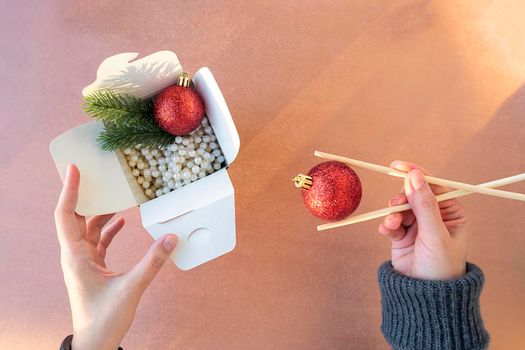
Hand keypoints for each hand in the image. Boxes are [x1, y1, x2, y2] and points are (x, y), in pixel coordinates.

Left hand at [54, 164, 177, 349]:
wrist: (95, 343)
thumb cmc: (104, 320)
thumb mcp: (131, 289)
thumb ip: (152, 263)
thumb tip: (171, 239)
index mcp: (75, 256)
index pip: (66, 215)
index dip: (69, 190)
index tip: (74, 169)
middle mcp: (76, 255)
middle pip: (75, 217)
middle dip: (85, 195)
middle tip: (96, 175)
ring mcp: (84, 261)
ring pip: (89, 228)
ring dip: (101, 212)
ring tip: (116, 194)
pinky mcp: (93, 267)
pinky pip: (99, 241)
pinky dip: (110, 229)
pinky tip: (123, 221)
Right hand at [377, 161, 467, 279]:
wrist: (425, 297)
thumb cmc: (440, 267)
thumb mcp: (434, 234)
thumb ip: (423, 204)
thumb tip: (414, 176)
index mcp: (450, 213)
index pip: (433, 186)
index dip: (416, 174)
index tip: (398, 166)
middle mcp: (434, 217)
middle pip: (412, 195)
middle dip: (402, 199)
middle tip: (396, 206)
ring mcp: (417, 226)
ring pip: (399, 208)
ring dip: (393, 214)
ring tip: (392, 225)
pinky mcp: (402, 236)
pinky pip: (391, 222)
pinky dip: (387, 225)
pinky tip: (387, 231)